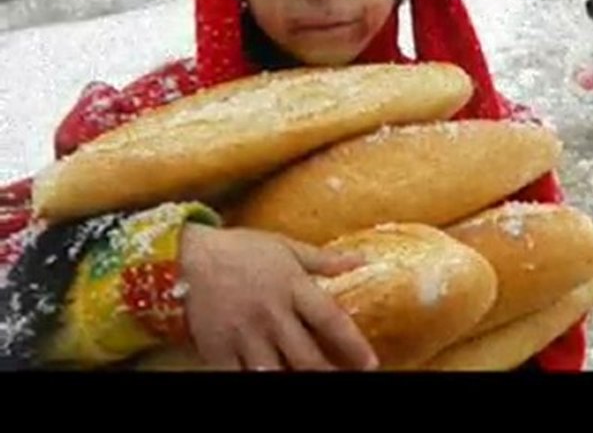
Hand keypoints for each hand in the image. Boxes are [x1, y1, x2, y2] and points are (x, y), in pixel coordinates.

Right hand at [179, 224, 378, 371]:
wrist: (184, 257)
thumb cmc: (239, 250)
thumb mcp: (285, 247)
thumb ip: (323, 260)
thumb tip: (361, 260)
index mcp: (291, 286)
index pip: (330, 320)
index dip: (353, 345)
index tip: (370, 363)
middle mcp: (271, 313)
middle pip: (307, 356)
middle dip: (328, 373)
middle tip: (344, 380)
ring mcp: (244, 334)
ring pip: (276, 373)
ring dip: (295, 381)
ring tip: (309, 383)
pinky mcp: (219, 350)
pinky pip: (241, 376)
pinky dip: (256, 381)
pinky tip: (270, 380)